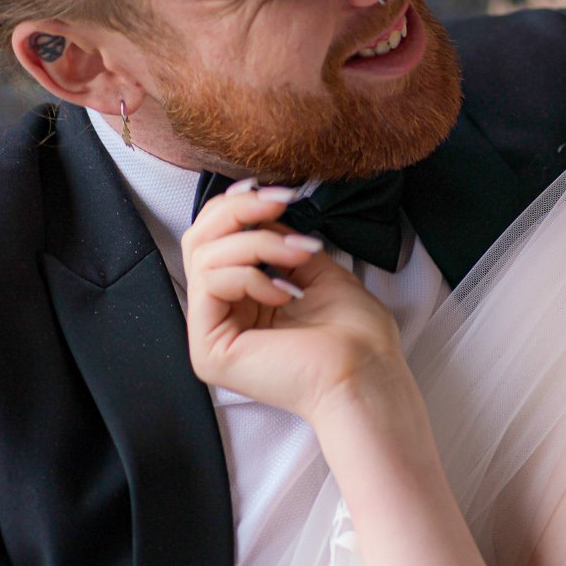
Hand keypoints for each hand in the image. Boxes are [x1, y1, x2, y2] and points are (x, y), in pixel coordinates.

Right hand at [182, 182, 406, 423]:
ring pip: (204, 255)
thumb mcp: (314, 267)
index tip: (276, 191)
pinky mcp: (208, 350)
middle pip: (199, 239)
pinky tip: (284, 294)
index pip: (216, 238)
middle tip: (280, 203)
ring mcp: (211, 333)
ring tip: (299, 256)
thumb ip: (278, 241)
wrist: (366, 373)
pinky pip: (209, 284)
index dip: (236, 205)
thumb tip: (256, 212)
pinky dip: (250, 275)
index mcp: (244, 298)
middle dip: (240, 211)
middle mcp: (223, 314)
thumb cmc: (354, 333)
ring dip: (258, 244)